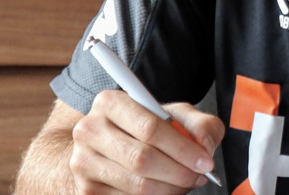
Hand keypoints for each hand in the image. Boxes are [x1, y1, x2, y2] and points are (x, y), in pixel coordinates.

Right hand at [69, 90, 225, 194]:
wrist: (108, 145)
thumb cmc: (146, 127)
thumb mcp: (174, 115)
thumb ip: (199, 124)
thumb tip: (205, 146)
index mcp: (110, 102)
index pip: (150, 128)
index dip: (183, 149)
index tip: (205, 162)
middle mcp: (90, 130)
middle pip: (142, 159)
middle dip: (179, 173)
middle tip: (199, 177)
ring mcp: (82, 162)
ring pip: (137, 185)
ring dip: (170, 189)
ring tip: (184, 184)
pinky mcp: (85, 190)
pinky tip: (165, 190)